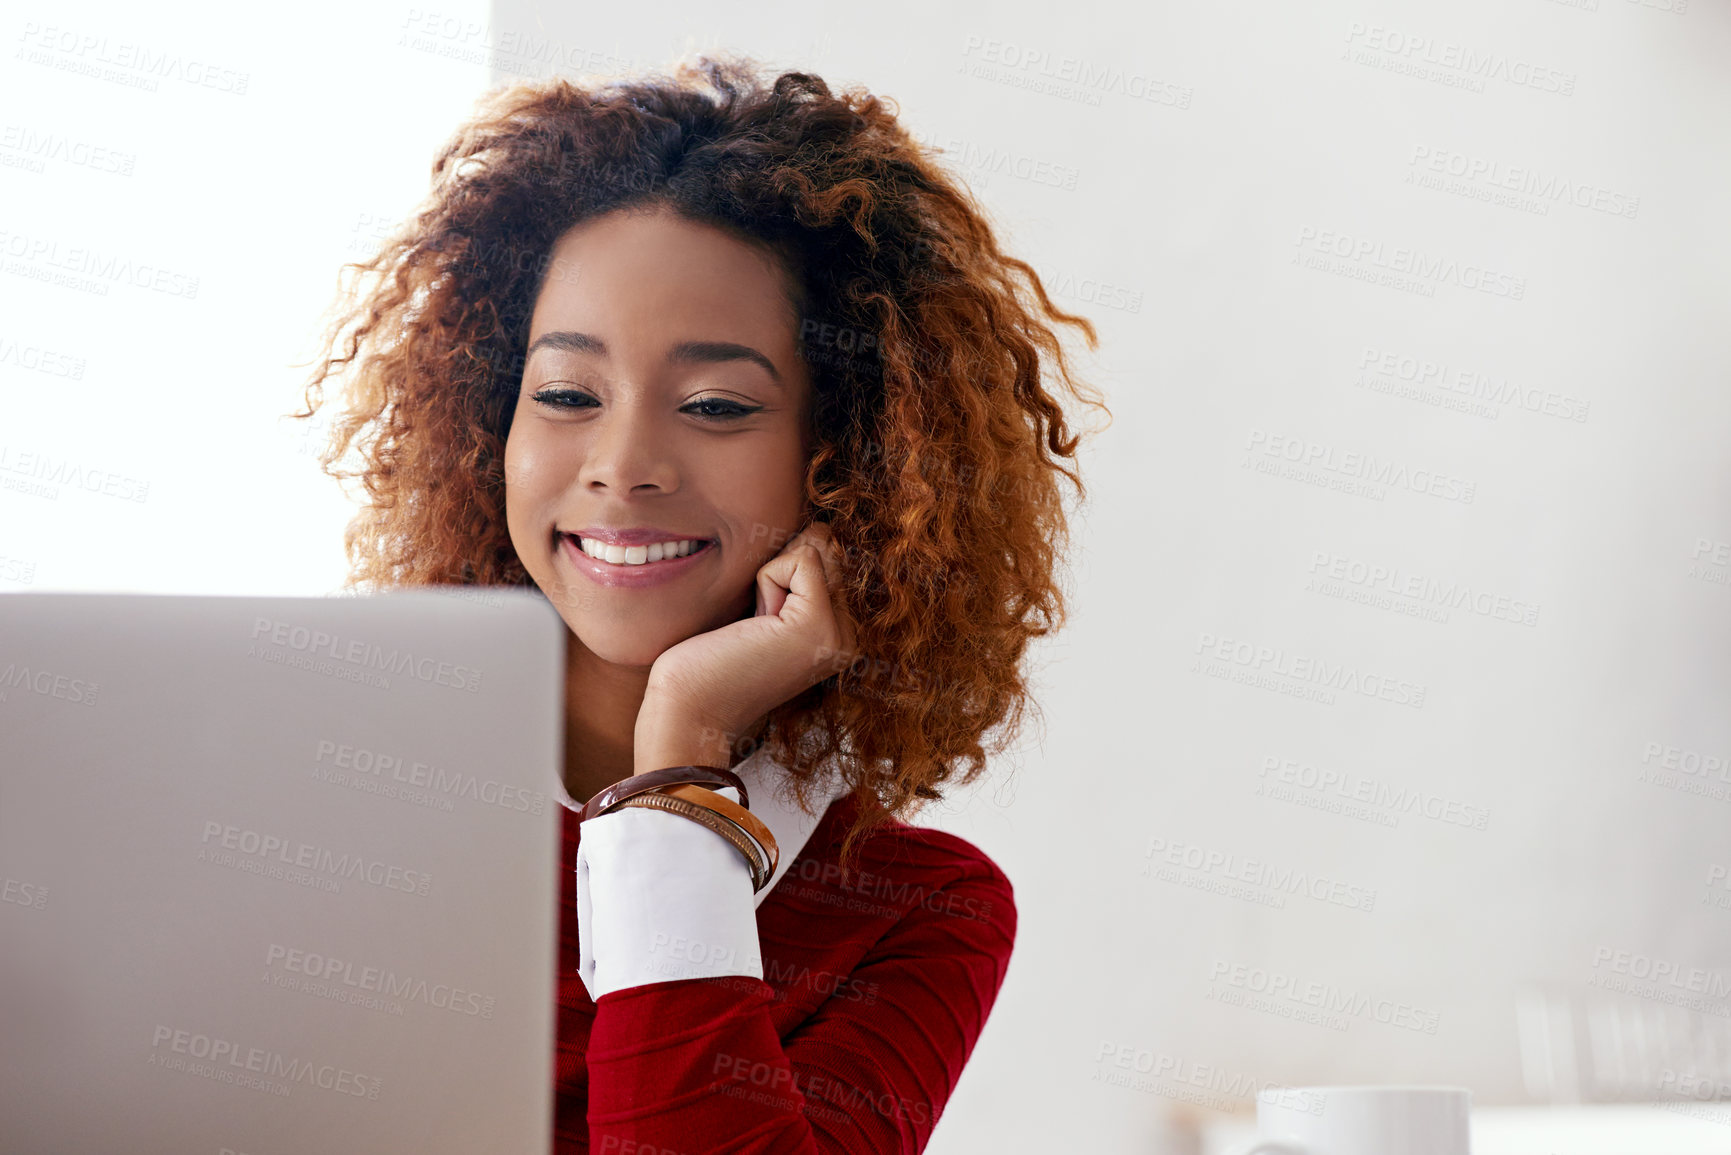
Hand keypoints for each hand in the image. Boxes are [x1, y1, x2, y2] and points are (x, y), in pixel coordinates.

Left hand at [634, 520, 858, 772]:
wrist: (690, 712)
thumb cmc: (711, 662)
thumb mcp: (765, 611)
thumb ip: (799, 578)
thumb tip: (819, 530)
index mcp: (841, 635)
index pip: (829, 558)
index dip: (781, 574)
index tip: (760, 627)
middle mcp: (851, 636)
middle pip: (827, 548)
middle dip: (780, 570)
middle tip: (756, 628)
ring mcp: (841, 634)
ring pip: (816, 549)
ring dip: (772, 576)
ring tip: (757, 628)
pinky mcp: (820, 625)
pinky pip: (800, 559)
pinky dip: (767, 579)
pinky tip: (757, 624)